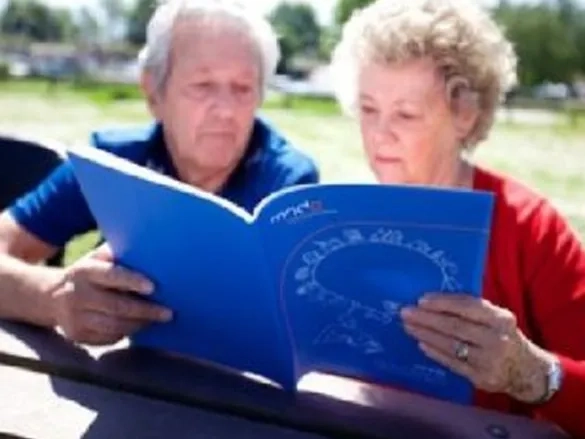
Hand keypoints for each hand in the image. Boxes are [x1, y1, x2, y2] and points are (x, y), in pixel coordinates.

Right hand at [51, 244, 171, 344]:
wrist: (49, 296)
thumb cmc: (87, 273)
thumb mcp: (96, 258)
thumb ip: (117, 254)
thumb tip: (148, 249)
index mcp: (84, 271)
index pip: (110, 275)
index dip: (132, 281)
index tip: (153, 287)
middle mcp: (77, 294)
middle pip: (116, 306)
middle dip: (145, 310)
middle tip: (167, 313)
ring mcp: (75, 318)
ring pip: (113, 326)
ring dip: (139, 324)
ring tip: (157, 320)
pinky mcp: (76, 335)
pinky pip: (107, 338)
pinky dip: (126, 333)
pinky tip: (139, 326)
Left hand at [400, 293, 554, 402]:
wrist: (527, 370)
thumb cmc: (504, 336)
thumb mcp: (497, 319)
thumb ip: (472, 309)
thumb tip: (434, 301)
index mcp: (501, 318)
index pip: (468, 306)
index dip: (443, 302)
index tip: (421, 300)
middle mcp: (497, 338)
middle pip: (455, 326)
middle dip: (427, 318)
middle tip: (405, 313)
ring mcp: (489, 360)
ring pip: (451, 345)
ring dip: (426, 335)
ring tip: (409, 327)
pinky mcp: (481, 378)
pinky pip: (452, 363)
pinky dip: (435, 353)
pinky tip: (421, 344)